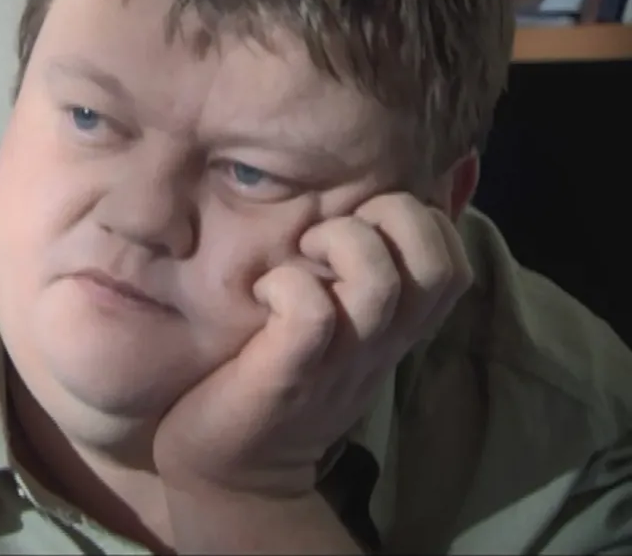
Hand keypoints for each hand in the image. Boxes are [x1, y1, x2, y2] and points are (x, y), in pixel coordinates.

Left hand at [153, 193, 472, 495]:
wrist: (233, 472)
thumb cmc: (276, 379)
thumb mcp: (334, 332)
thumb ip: (352, 284)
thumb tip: (352, 217)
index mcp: (394, 328)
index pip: (453, 259)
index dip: (420, 219)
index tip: (363, 222)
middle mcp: (380, 342)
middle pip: (438, 262)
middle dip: (392, 215)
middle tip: (333, 230)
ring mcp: (339, 361)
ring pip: (379, 280)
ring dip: (339, 243)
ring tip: (300, 252)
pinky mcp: (289, 374)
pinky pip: (311, 313)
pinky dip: (288, 285)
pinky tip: (264, 290)